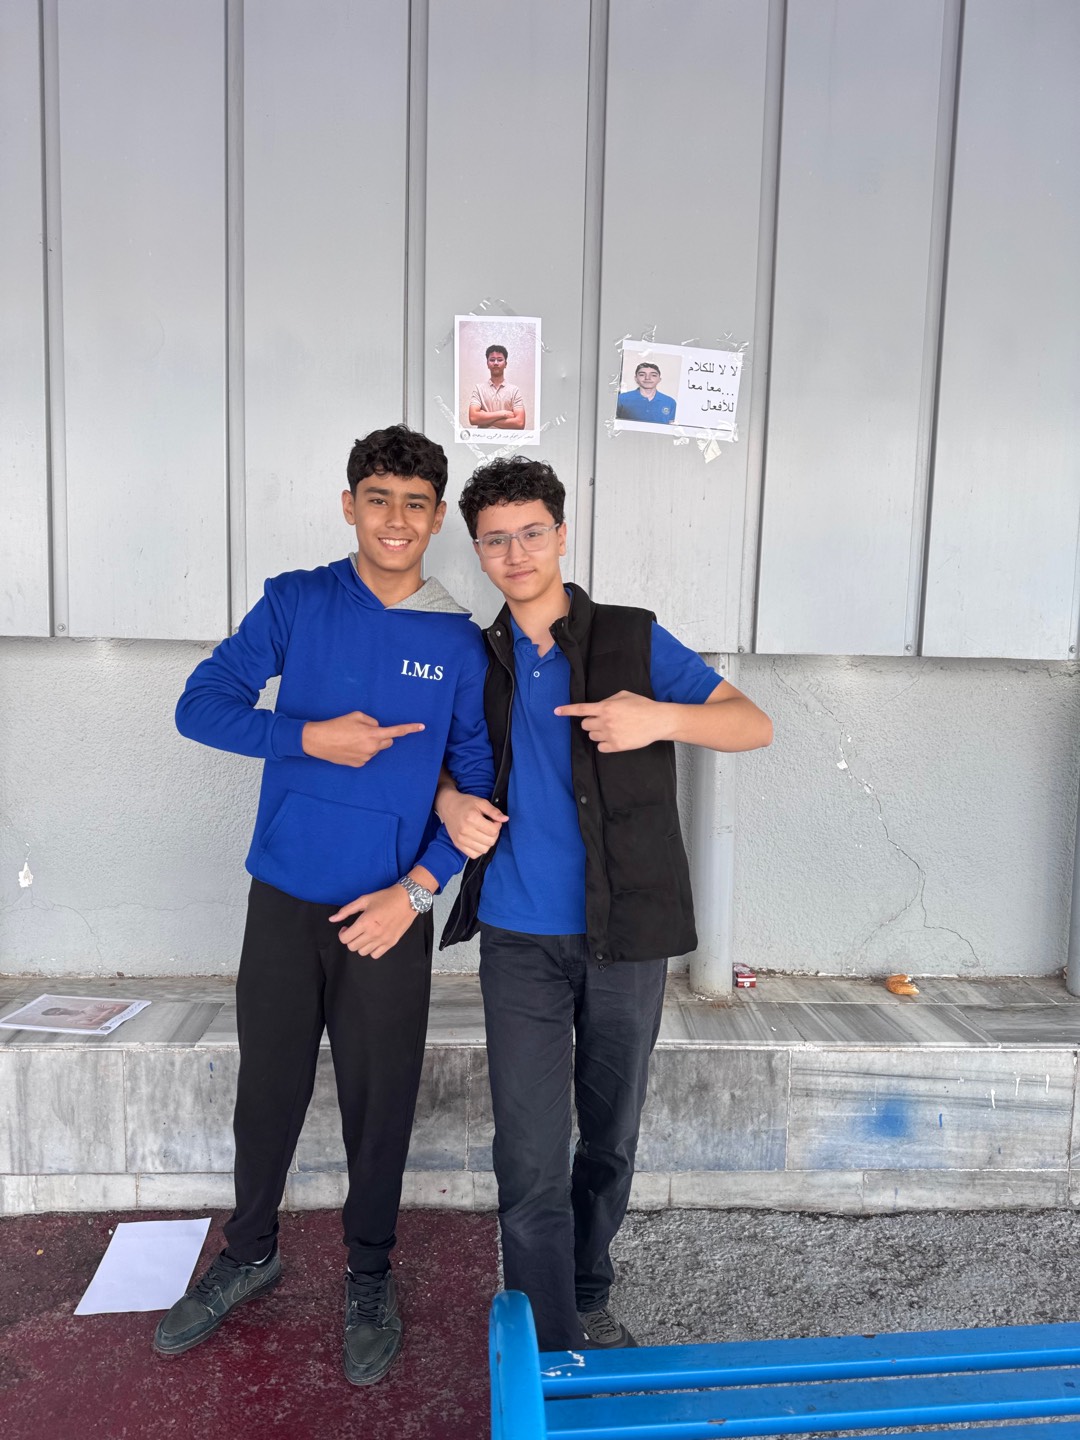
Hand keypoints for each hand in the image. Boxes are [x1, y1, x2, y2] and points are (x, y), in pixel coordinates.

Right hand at [302, 711, 423, 767]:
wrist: (318, 741)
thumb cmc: (337, 725)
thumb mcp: (356, 716)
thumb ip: (371, 721)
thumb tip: (377, 728)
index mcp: (373, 734)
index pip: (396, 732)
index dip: (410, 729)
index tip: (422, 727)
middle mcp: (372, 748)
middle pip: (388, 742)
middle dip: (382, 736)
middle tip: (366, 731)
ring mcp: (366, 758)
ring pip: (376, 749)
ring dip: (371, 744)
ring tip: (353, 739)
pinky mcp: (359, 764)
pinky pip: (367, 756)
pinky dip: (362, 751)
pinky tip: (349, 747)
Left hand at [329, 885, 415, 957]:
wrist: (408, 899)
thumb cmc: (385, 897)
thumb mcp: (364, 900)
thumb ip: (346, 910)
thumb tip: (332, 919)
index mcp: (365, 922)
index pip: (345, 939)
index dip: (342, 934)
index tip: (346, 928)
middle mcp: (373, 933)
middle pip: (352, 947)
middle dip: (350, 939)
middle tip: (355, 931)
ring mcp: (383, 940)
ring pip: (362, 952)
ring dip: (360, 945)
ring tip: (365, 935)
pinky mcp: (391, 943)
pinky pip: (375, 955)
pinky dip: (372, 950)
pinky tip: (373, 940)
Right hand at [437, 792, 507, 858]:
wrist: (448, 806)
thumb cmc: (465, 803)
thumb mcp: (481, 802)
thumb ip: (494, 811)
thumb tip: (505, 819)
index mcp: (472, 818)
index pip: (493, 831)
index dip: (498, 825)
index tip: (494, 821)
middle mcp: (465, 830)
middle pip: (490, 841)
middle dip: (494, 834)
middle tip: (490, 826)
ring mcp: (461, 839)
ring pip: (483, 850)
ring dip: (488, 842)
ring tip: (484, 833)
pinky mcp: (458, 845)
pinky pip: (474, 855)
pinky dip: (479, 850)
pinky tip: (479, 840)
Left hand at [554, 690, 666, 752]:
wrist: (657, 721)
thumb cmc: (642, 706)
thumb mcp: (623, 695)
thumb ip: (607, 701)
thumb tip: (598, 707)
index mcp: (605, 707)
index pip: (581, 709)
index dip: (567, 710)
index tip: (556, 711)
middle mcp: (605, 721)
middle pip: (585, 725)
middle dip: (591, 722)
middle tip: (604, 721)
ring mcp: (610, 735)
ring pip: (592, 736)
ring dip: (598, 733)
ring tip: (613, 729)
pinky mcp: (617, 746)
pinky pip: (601, 747)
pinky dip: (605, 744)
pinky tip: (615, 738)